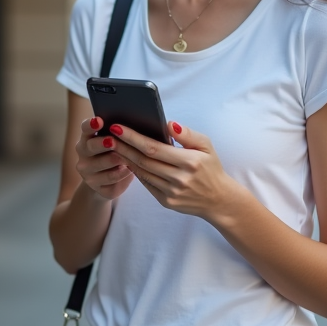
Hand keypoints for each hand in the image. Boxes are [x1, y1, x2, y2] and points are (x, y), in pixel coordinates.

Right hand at [74, 117, 134, 200]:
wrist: (110, 181)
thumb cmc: (116, 153)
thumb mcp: (116, 141)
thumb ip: (118, 132)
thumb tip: (130, 125)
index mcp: (87, 138)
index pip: (85, 128)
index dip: (91, 124)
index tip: (99, 120)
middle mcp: (83, 155)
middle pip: (91, 147)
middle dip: (102, 144)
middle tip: (112, 141)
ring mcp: (88, 173)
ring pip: (102, 166)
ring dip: (116, 161)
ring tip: (129, 157)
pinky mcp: (97, 188)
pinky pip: (110, 182)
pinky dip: (122, 176)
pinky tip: (130, 171)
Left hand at [108, 121, 246, 220]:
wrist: (218, 200)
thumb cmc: (211, 168)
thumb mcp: (206, 146)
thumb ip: (188, 134)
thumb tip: (168, 124)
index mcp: (189, 161)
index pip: (154, 148)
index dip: (133, 138)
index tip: (118, 127)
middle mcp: (179, 178)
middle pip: (143, 160)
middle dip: (123, 147)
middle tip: (109, 135)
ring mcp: (171, 192)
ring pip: (142, 172)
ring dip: (126, 159)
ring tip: (114, 146)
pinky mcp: (166, 202)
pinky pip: (146, 184)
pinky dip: (136, 172)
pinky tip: (128, 161)